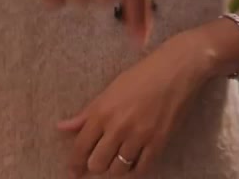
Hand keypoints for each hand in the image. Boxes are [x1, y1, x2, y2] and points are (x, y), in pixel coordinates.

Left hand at [57, 38, 205, 176]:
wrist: (176, 69)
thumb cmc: (142, 75)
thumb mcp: (110, 90)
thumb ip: (86, 114)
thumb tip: (61, 128)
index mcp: (102, 112)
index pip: (80, 147)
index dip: (74, 164)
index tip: (74, 172)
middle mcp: (118, 127)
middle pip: (97, 164)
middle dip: (95, 166)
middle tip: (100, 161)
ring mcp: (139, 136)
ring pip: (118, 170)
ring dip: (115, 168)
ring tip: (118, 159)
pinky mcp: (158, 142)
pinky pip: (141, 169)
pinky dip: (134, 169)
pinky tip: (133, 161)